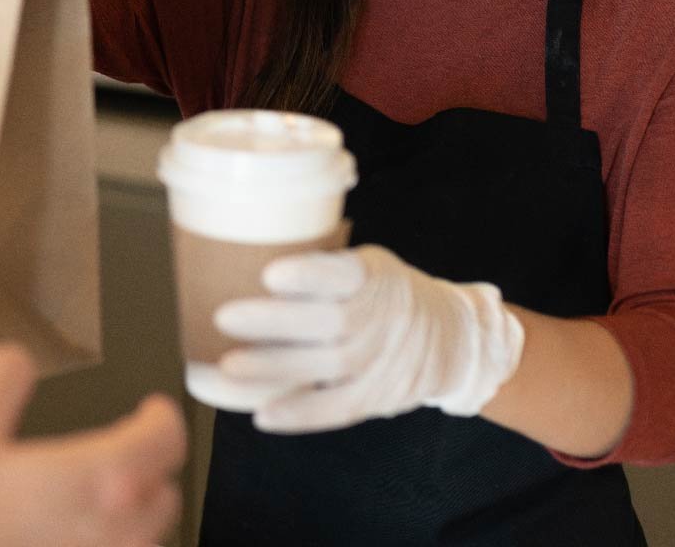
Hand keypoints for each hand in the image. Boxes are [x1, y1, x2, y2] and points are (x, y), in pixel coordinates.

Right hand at [0, 345, 186, 546]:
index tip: (153, 410)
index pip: (165, 440)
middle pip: (162, 495)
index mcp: (100, 478)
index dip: (163, 417)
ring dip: (128, 515)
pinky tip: (62, 539)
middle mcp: (115, 530)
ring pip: (141, 538)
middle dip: (149, 469)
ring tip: (95, 501)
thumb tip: (15, 364)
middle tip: (125, 454)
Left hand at [213, 245, 524, 433]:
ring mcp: (383, 361)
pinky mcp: (379, 397)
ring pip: (330, 366)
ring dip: (276, 367)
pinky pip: (339, 408)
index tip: (270, 273)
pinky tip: (262, 414)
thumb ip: (323, 268)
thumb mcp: (368, 266)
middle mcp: (383, 317)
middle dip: (274, 321)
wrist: (450, 339)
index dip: (309, 275)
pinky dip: (300, 413)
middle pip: (330, 321)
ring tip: (229, 366)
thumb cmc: (385, 295)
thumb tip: (244, 260)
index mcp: (375, 276)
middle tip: (224, 318)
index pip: (345, 273)